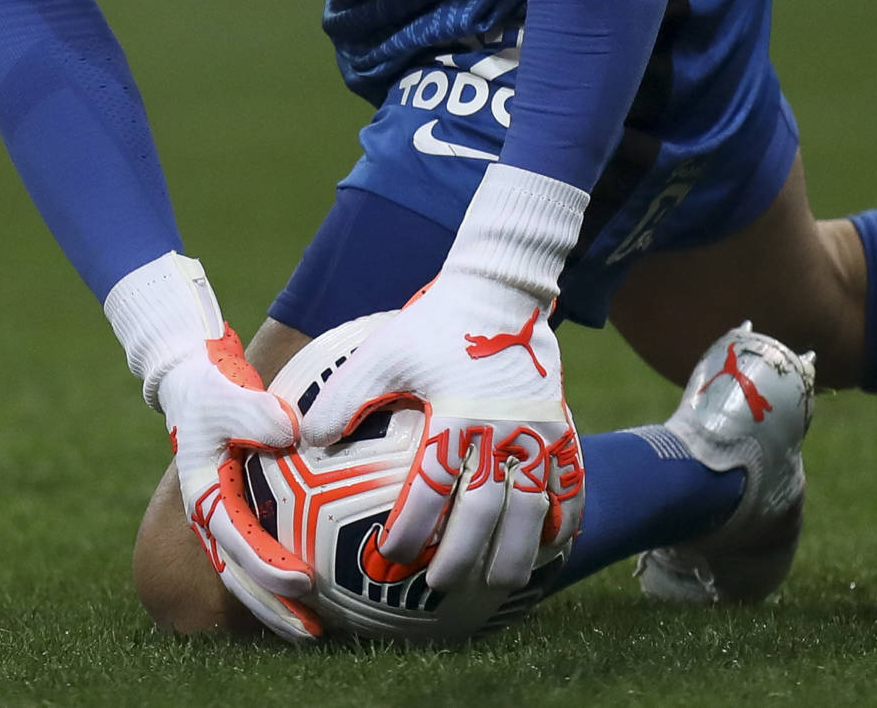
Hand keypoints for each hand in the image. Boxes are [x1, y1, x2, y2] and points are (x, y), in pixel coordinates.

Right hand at [106, 254, 320, 641]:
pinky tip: (317, 594)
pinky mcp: (240, 512)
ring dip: (276, 604)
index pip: (237, 542)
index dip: (268, 566)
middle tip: (312, 632)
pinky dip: (279, 578)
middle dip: (272, 608)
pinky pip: (259, 553)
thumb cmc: (210, 388)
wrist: (190, 383)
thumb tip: (292, 431)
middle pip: (239, 576)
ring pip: (247, 573)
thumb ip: (255, 413)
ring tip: (315, 632)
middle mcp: (212, 516)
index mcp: (204, 495)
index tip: (303, 583)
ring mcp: (224, 517)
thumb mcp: (228, 393)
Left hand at [301, 165, 590, 592]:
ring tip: (497, 585)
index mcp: (455, 414)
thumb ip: (345, 397)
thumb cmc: (435, 324)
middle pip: (484, 510)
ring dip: (515, 552)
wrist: (501, 290)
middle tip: (438, 586)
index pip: (431, 487)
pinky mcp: (562, 426)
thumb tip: (305, 439)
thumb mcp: (383, 352)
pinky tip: (549, 549)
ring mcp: (538, 431)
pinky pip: (570, 483)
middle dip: (461, 556)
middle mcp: (501, 428)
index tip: (391, 556)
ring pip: (532, 507)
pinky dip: (562, 520)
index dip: (412, 528)